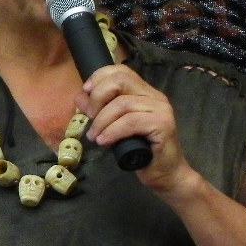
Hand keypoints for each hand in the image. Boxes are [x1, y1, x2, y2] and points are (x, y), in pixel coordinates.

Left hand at [78, 65, 193, 193]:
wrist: (164, 173)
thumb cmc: (137, 149)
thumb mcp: (112, 126)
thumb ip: (99, 110)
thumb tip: (81, 97)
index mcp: (143, 92)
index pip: (120, 71)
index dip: (98, 78)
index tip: (85, 94)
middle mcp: (154, 96)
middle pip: (120, 81)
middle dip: (97, 98)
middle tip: (90, 118)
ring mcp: (161, 109)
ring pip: (122, 104)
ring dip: (101, 121)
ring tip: (95, 137)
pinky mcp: (163, 125)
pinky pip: (131, 122)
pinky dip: (112, 131)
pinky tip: (104, 141)